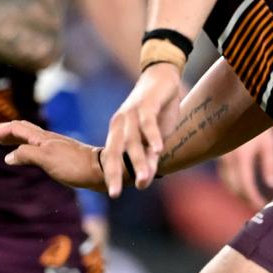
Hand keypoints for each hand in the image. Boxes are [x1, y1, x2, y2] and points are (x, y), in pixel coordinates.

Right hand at [0, 121, 105, 191]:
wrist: (101, 170)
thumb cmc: (75, 165)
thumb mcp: (47, 160)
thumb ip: (26, 155)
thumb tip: (9, 156)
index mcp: (41, 137)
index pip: (13, 128)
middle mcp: (45, 138)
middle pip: (18, 128)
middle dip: (0, 130)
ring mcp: (51, 146)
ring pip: (26, 136)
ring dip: (10, 137)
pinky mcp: (57, 155)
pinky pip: (33, 146)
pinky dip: (21, 147)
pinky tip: (21, 155)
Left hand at [102, 63, 182, 196]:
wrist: (161, 78)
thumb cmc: (155, 112)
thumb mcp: (151, 137)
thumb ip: (148, 155)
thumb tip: (145, 179)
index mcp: (117, 133)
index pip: (112, 157)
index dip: (111, 175)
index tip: (113, 194)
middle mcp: (120, 124)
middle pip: (115, 151)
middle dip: (114, 173)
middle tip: (114, 194)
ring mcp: (132, 114)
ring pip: (133, 141)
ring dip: (139, 161)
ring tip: (144, 180)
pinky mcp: (146, 104)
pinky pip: (148, 122)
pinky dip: (153, 135)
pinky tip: (159, 149)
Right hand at [216, 125, 272, 208]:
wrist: (237, 109)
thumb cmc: (257, 125)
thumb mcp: (269, 144)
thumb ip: (270, 165)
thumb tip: (272, 185)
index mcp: (242, 157)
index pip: (246, 185)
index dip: (253, 198)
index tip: (263, 206)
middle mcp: (228, 159)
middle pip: (234, 187)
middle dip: (245, 198)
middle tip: (258, 205)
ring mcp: (221, 157)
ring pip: (227, 182)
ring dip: (239, 192)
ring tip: (253, 197)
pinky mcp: (218, 155)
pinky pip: (224, 174)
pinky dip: (233, 183)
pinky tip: (244, 185)